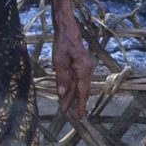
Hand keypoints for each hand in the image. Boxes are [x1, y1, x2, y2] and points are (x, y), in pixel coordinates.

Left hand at [49, 1, 90, 122]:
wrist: (66, 27)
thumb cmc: (63, 42)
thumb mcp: (59, 60)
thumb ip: (61, 78)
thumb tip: (62, 94)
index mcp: (83, 69)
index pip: (81, 91)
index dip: (79, 105)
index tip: (78, 116)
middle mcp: (86, 69)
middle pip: (81, 90)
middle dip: (76, 103)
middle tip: (74, 117)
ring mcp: (83, 66)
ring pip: (77, 85)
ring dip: (71, 96)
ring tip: (66, 108)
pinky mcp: (79, 64)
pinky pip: (75, 79)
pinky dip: (70, 87)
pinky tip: (65, 94)